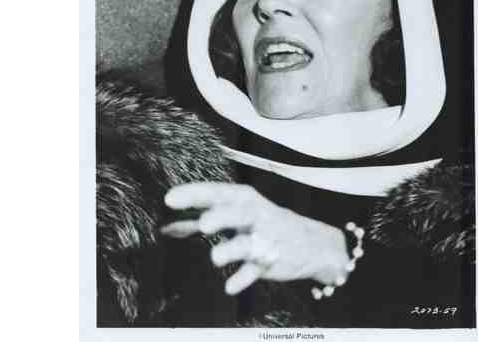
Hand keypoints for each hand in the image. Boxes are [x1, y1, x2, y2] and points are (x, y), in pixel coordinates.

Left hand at [160, 182, 348, 294]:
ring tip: (215, 258)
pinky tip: (230, 286)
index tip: (170, 199)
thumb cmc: (263, 224)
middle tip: (204, 224)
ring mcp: (266, 238)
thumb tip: (166, 225)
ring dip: (231, 249)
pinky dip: (244, 278)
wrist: (311, 243)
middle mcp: (255, 215)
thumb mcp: (235, 215)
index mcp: (243, 200)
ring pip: (248, 243)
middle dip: (222, 217)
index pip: (217, 193)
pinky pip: (256, 270)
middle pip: (238, 213)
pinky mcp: (273, 260)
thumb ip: (200, 219)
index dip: (194, 195)